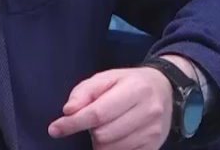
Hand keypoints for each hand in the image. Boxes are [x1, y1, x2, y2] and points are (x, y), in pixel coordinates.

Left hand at [48, 62, 180, 149]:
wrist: (165, 90)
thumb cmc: (128, 83)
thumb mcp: (105, 78)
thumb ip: (84, 93)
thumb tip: (68, 112)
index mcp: (135, 89)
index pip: (98, 113)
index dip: (73, 123)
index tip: (55, 129)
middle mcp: (148, 111)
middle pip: (103, 134)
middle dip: (91, 130)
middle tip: (95, 120)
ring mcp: (153, 132)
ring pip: (111, 149)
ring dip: (100, 142)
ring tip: (107, 126)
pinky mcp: (154, 147)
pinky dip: (112, 149)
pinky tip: (116, 137)